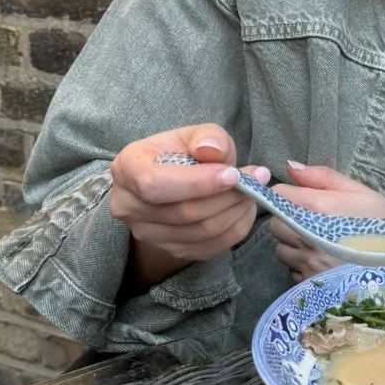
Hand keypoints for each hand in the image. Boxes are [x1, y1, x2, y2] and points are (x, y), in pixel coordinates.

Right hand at [109, 124, 269, 285]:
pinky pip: (208, 248)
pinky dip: (233, 230)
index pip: (155, 184)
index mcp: (127, 168)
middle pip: (182, 213)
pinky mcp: (168, 250)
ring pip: (199, 233)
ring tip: (252, 192)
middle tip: (256, 180)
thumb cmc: (182, 153)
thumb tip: (213, 151)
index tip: (233, 174)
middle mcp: (128, 205)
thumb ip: (208, 137)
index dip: (197, 183)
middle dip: (226, 197)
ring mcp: (146, 233)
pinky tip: (243, 210)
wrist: (173, 181)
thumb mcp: (195, 134)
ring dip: (234, 213)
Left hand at [270, 161, 384, 281]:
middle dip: (288, 219)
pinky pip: (292, 268)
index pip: (280, 195)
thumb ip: (322, 177)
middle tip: (312, 221)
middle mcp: (307, 236)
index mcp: (319, 208)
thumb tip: (290, 167)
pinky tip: (322, 259)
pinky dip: (301, 263)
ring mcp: (308, 262)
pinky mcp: (309, 282)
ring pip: (281, 248)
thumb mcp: (359, 192)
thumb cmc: (382, 224)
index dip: (290, 194)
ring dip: (293, 244)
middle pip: (276, 223)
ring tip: (318, 242)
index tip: (303, 198)